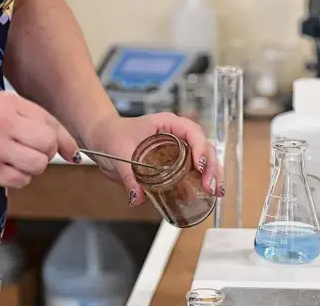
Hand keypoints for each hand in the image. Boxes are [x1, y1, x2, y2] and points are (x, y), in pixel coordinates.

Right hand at [0, 92, 79, 187]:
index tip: (72, 151)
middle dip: (47, 153)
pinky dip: (18, 179)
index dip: (65, 140)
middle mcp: (2, 123)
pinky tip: (4, 169)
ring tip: (16, 160)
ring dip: (33, 168)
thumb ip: (32, 119)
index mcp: (7, 103)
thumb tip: (67, 146)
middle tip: (33, 152)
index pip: (51, 123)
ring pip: (38, 166)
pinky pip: (21, 181)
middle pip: (48, 145)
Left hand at [85, 113, 223, 205]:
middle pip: (204, 147)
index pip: (192, 132)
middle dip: (211, 167)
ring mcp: (178, 149)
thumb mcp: (119, 154)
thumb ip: (129, 175)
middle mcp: (177, 135)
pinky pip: (192, 171)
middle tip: (210, 186)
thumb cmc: (112, 135)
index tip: (199, 165)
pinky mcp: (174, 163)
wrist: (103, 139)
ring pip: (203, 159)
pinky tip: (207, 195)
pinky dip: (201, 182)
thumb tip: (137, 197)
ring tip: (216, 192)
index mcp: (167, 124)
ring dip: (212, 175)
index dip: (200, 148)